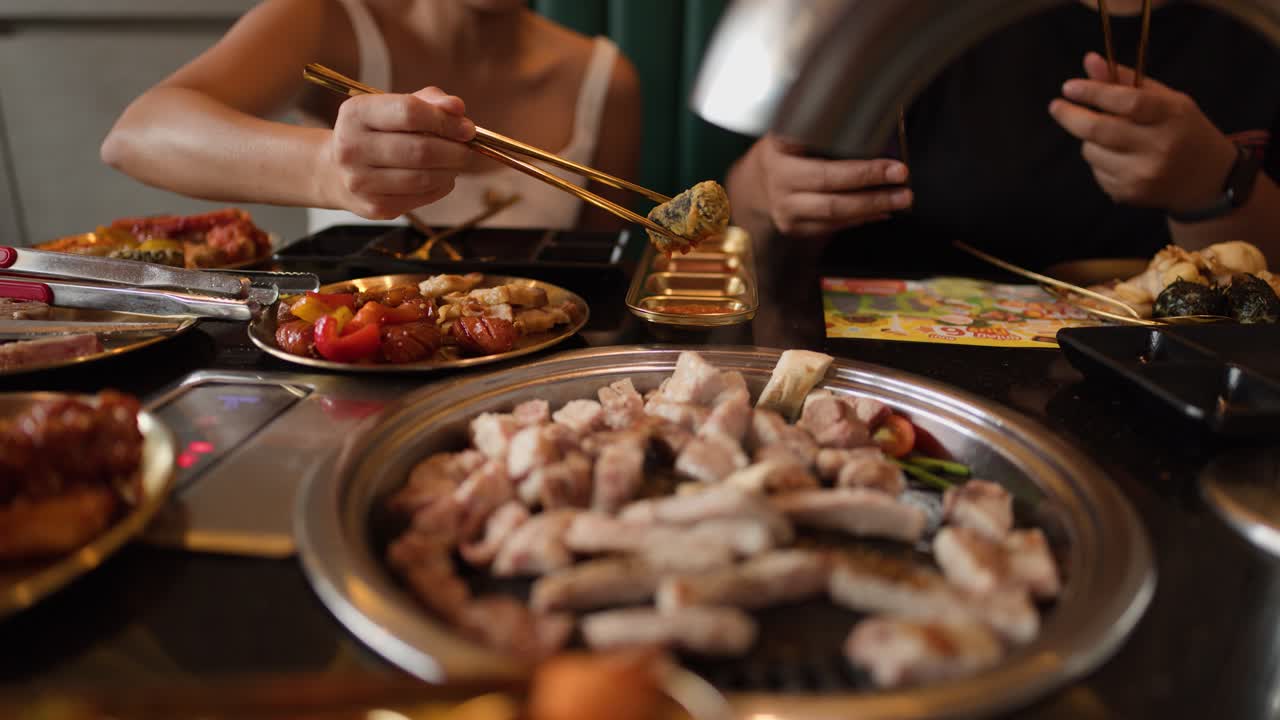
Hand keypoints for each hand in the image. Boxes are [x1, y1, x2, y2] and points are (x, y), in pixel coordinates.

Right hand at [320, 87, 475, 218]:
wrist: (338, 171)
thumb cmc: (376, 133)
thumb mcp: (394, 106)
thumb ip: (429, 102)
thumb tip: (457, 107)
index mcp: (356, 113)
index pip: (409, 112)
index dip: (445, 120)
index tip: (466, 128)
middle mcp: (351, 147)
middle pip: (420, 150)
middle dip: (454, 150)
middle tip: (466, 150)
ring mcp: (360, 181)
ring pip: (424, 178)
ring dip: (450, 170)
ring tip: (455, 163)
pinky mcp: (374, 206)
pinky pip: (422, 197)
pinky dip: (441, 186)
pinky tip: (441, 177)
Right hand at [740, 134, 911, 236]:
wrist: (754, 180)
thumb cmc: (784, 149)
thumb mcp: (791, 128)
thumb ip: (821, 127)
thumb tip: (876, 120)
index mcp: (778, 156)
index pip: (825, 169)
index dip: (862, 171)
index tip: (893, 166)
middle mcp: (779, 186)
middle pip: (831, 196)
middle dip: (873, 194)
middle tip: (904, 187)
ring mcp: (785, 211)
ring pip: (833, 215)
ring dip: (871, 208)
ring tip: (900, 200)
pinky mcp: (794, 228)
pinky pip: (831, 226)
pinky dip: (859, 219)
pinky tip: (880, 211)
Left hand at [1049, 52, 1236, 214]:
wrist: (1207, 179)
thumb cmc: (1182, 129)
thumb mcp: (1165, 100)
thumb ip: (1125, 81)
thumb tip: (1089, 60)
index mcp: (1172, 116)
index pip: (1128, 102)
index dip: (1094, 93)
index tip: (1068, 87)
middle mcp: (1159, 148)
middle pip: (1099, 130)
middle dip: (1070, 116)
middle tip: (1056, 106)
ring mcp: (1143, 175)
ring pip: (1091, 151)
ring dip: (1090, 140)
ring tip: (1114, 137)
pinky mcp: (1130, 194)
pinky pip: (1096, 171)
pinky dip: (1100, 160)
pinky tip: (1122, 159)